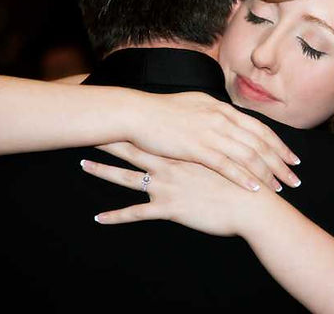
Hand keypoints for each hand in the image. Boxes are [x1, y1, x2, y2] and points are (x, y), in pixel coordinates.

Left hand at [81, 142, 266, 236]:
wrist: (250, 205)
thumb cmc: (243, 182)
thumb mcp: (228, 156)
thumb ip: (216, 143)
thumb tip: (211, 134)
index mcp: (185, 151)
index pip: (153, 134)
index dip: (133, 125)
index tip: (115, 115)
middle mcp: (172, 165)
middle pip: (135, 150)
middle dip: (110, 140)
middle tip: (89, 130)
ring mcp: (167, 186)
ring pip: (128, 179)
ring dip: (104, 172)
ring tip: (83, 164)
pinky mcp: (168, 208)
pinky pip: (135, 214)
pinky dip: (115, 217)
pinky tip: (97, 218)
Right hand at [125, 92, 300, 191]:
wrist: (136, 114)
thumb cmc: (161, 111)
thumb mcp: (194, 105)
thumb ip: (214, 114)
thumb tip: (228, 119)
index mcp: (222, 109)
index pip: (259, 128)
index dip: (278, 144)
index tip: (292, 158)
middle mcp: (221, 119)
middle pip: (260, 143)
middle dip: (281, 162)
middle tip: (295, 178)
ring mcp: (210, 133)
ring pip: (248, 155)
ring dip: (268, 173)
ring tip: (281, 188)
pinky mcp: (197, 148)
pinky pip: (227, 165)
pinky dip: (244, 177)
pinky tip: (256, 189)